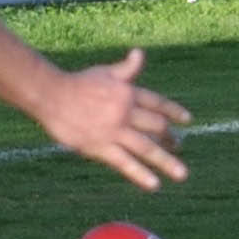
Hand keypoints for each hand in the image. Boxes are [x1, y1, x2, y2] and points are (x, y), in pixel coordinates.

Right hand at [37, 49, 191, 190]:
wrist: (51, 95)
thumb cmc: (77, 82)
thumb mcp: (105, 72)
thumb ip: (126, 68)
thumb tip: (140, 53)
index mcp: (128, 92)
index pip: (157, 103)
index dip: (173, 111)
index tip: (187, 120)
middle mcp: (126, 112)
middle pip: (156, 127)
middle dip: (170, 138)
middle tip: (179, 146)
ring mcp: (114, 130)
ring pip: (147, 148)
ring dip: (166, 161)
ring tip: (182, 173)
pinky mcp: (101, 146)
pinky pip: (125, 163)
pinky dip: (141, 174)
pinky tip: (155, 185)